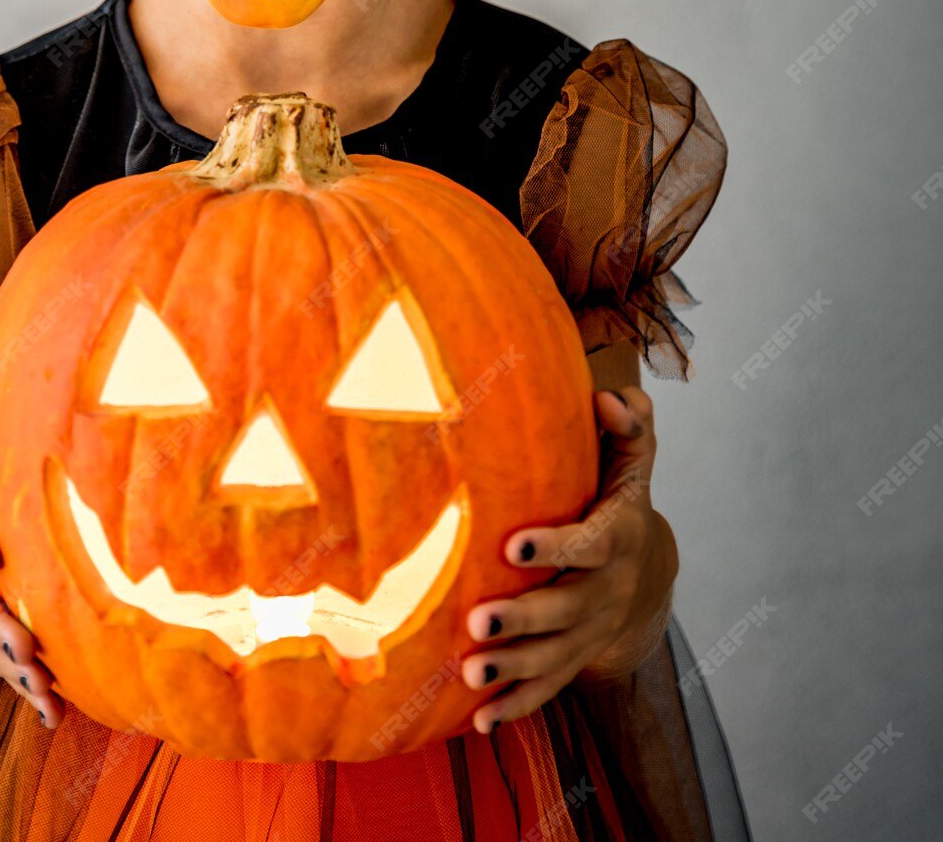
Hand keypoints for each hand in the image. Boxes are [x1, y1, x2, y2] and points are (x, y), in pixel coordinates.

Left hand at [462, 387, 676, 733]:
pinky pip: (549, 688)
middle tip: (478, 620)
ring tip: (468, 670)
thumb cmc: (620, 497)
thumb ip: (629, 424)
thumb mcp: (633, 459)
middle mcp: (608, 590)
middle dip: (524, 619)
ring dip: (512, 667)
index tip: (513, 545)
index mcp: (619, 536)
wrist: (648, 570)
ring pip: (554, 657)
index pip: (590, 545)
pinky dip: (517, 707)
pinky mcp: (575, 659)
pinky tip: (480, 721)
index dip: (556, 547)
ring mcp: (592, 631)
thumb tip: (608, 397)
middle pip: (566, 610)